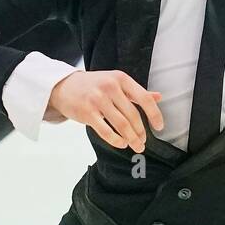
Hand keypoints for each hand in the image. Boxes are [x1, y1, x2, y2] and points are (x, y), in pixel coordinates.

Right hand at [47, 70, 163, 153]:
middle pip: (133, 115)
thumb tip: (159, 97)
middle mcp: (110, 87)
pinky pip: (106, 131)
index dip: (154, 114)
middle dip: (141, 132)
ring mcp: (98, 100)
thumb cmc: (94, 85)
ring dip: (131, 139)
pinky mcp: (87, 112)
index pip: (144, 98)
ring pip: (121, 125)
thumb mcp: (116, 82)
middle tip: (144, 142)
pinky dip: (116, 140)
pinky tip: (122, 144)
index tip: (159, 127)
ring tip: (136, 146)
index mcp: (121, 79)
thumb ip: (137, 92)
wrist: (64, 86)